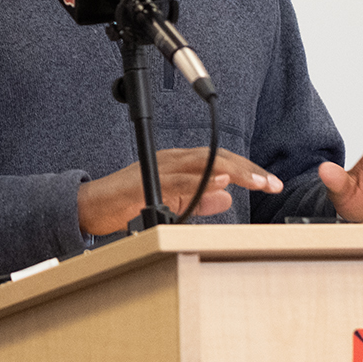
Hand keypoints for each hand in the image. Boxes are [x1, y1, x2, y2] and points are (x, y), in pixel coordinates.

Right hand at [77, 148, 281, 235]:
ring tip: (258, 181)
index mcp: (179, 163)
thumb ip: (197, 199)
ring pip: (202, 164)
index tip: (272, 183)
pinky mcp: (146, 183)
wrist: (89, 206)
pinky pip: (178, 181)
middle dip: (249, 169)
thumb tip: (227, 197)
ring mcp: (158, 169)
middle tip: (273, 183)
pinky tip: (220, 183)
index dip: (249, 170)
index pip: (221, 161)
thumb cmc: (125, 202)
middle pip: (217, 156)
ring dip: (233, 172)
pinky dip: (201, 182)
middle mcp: (172, 160)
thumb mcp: (169, 202)